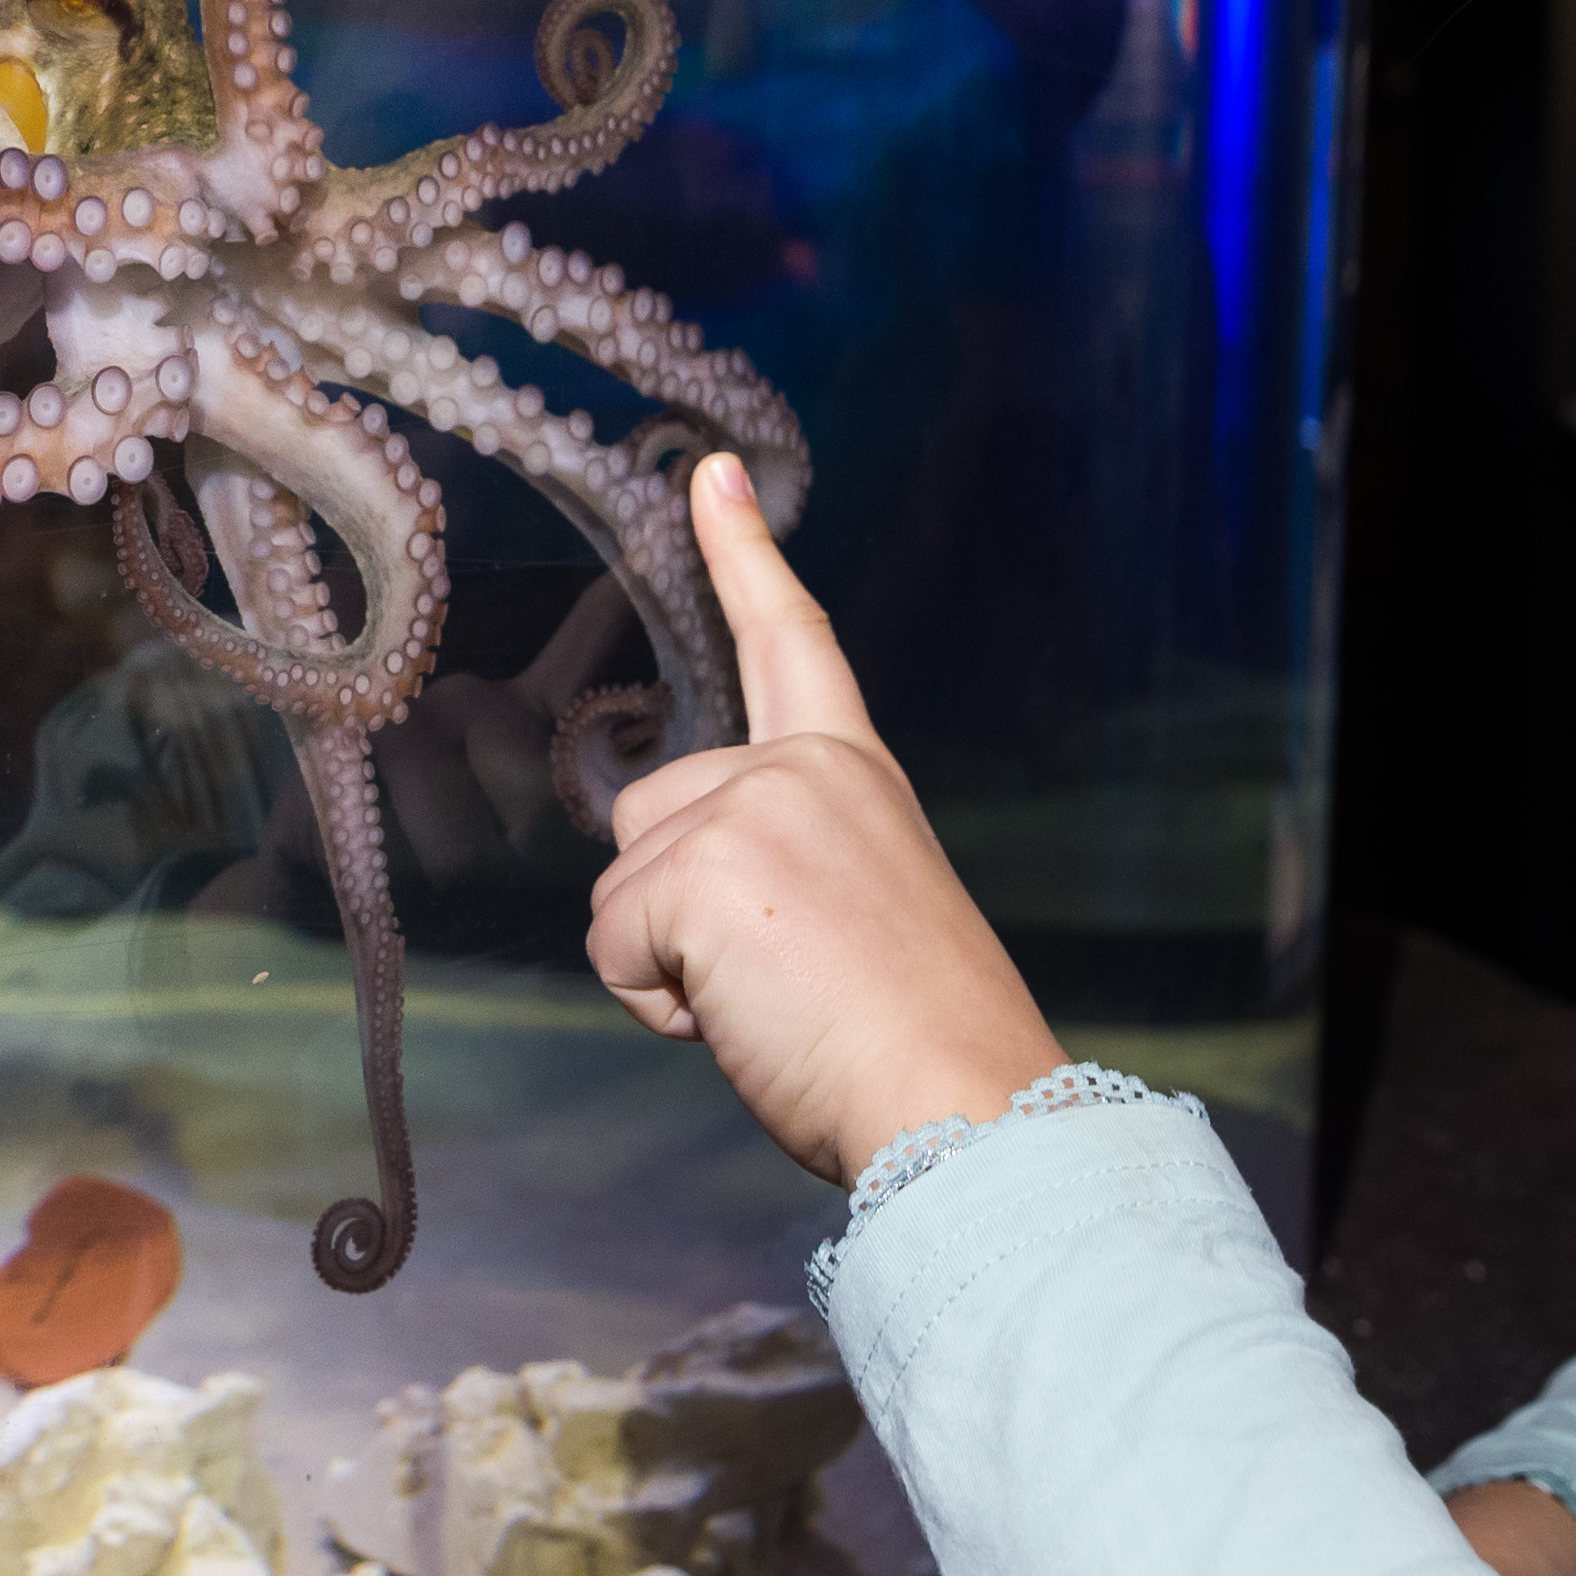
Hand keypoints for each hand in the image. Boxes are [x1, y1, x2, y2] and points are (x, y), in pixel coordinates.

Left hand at [586, 452, 1068, 1184]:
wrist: (963, 1101)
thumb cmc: (920, 1043)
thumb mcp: (857, 913)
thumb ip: (780, 866)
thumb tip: (679, 908)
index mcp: (854, 774)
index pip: (793, 642)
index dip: (744, 554)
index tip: (709, 474)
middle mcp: (799, 770)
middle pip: (650, 814)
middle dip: (673, 907)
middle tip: (783, 981)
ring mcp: (749, 809)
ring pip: (619, 889)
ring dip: (668, 966)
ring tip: (775, 1005)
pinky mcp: (700, 869)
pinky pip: (613, 947)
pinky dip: (658, 1006)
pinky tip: (745, 1021)